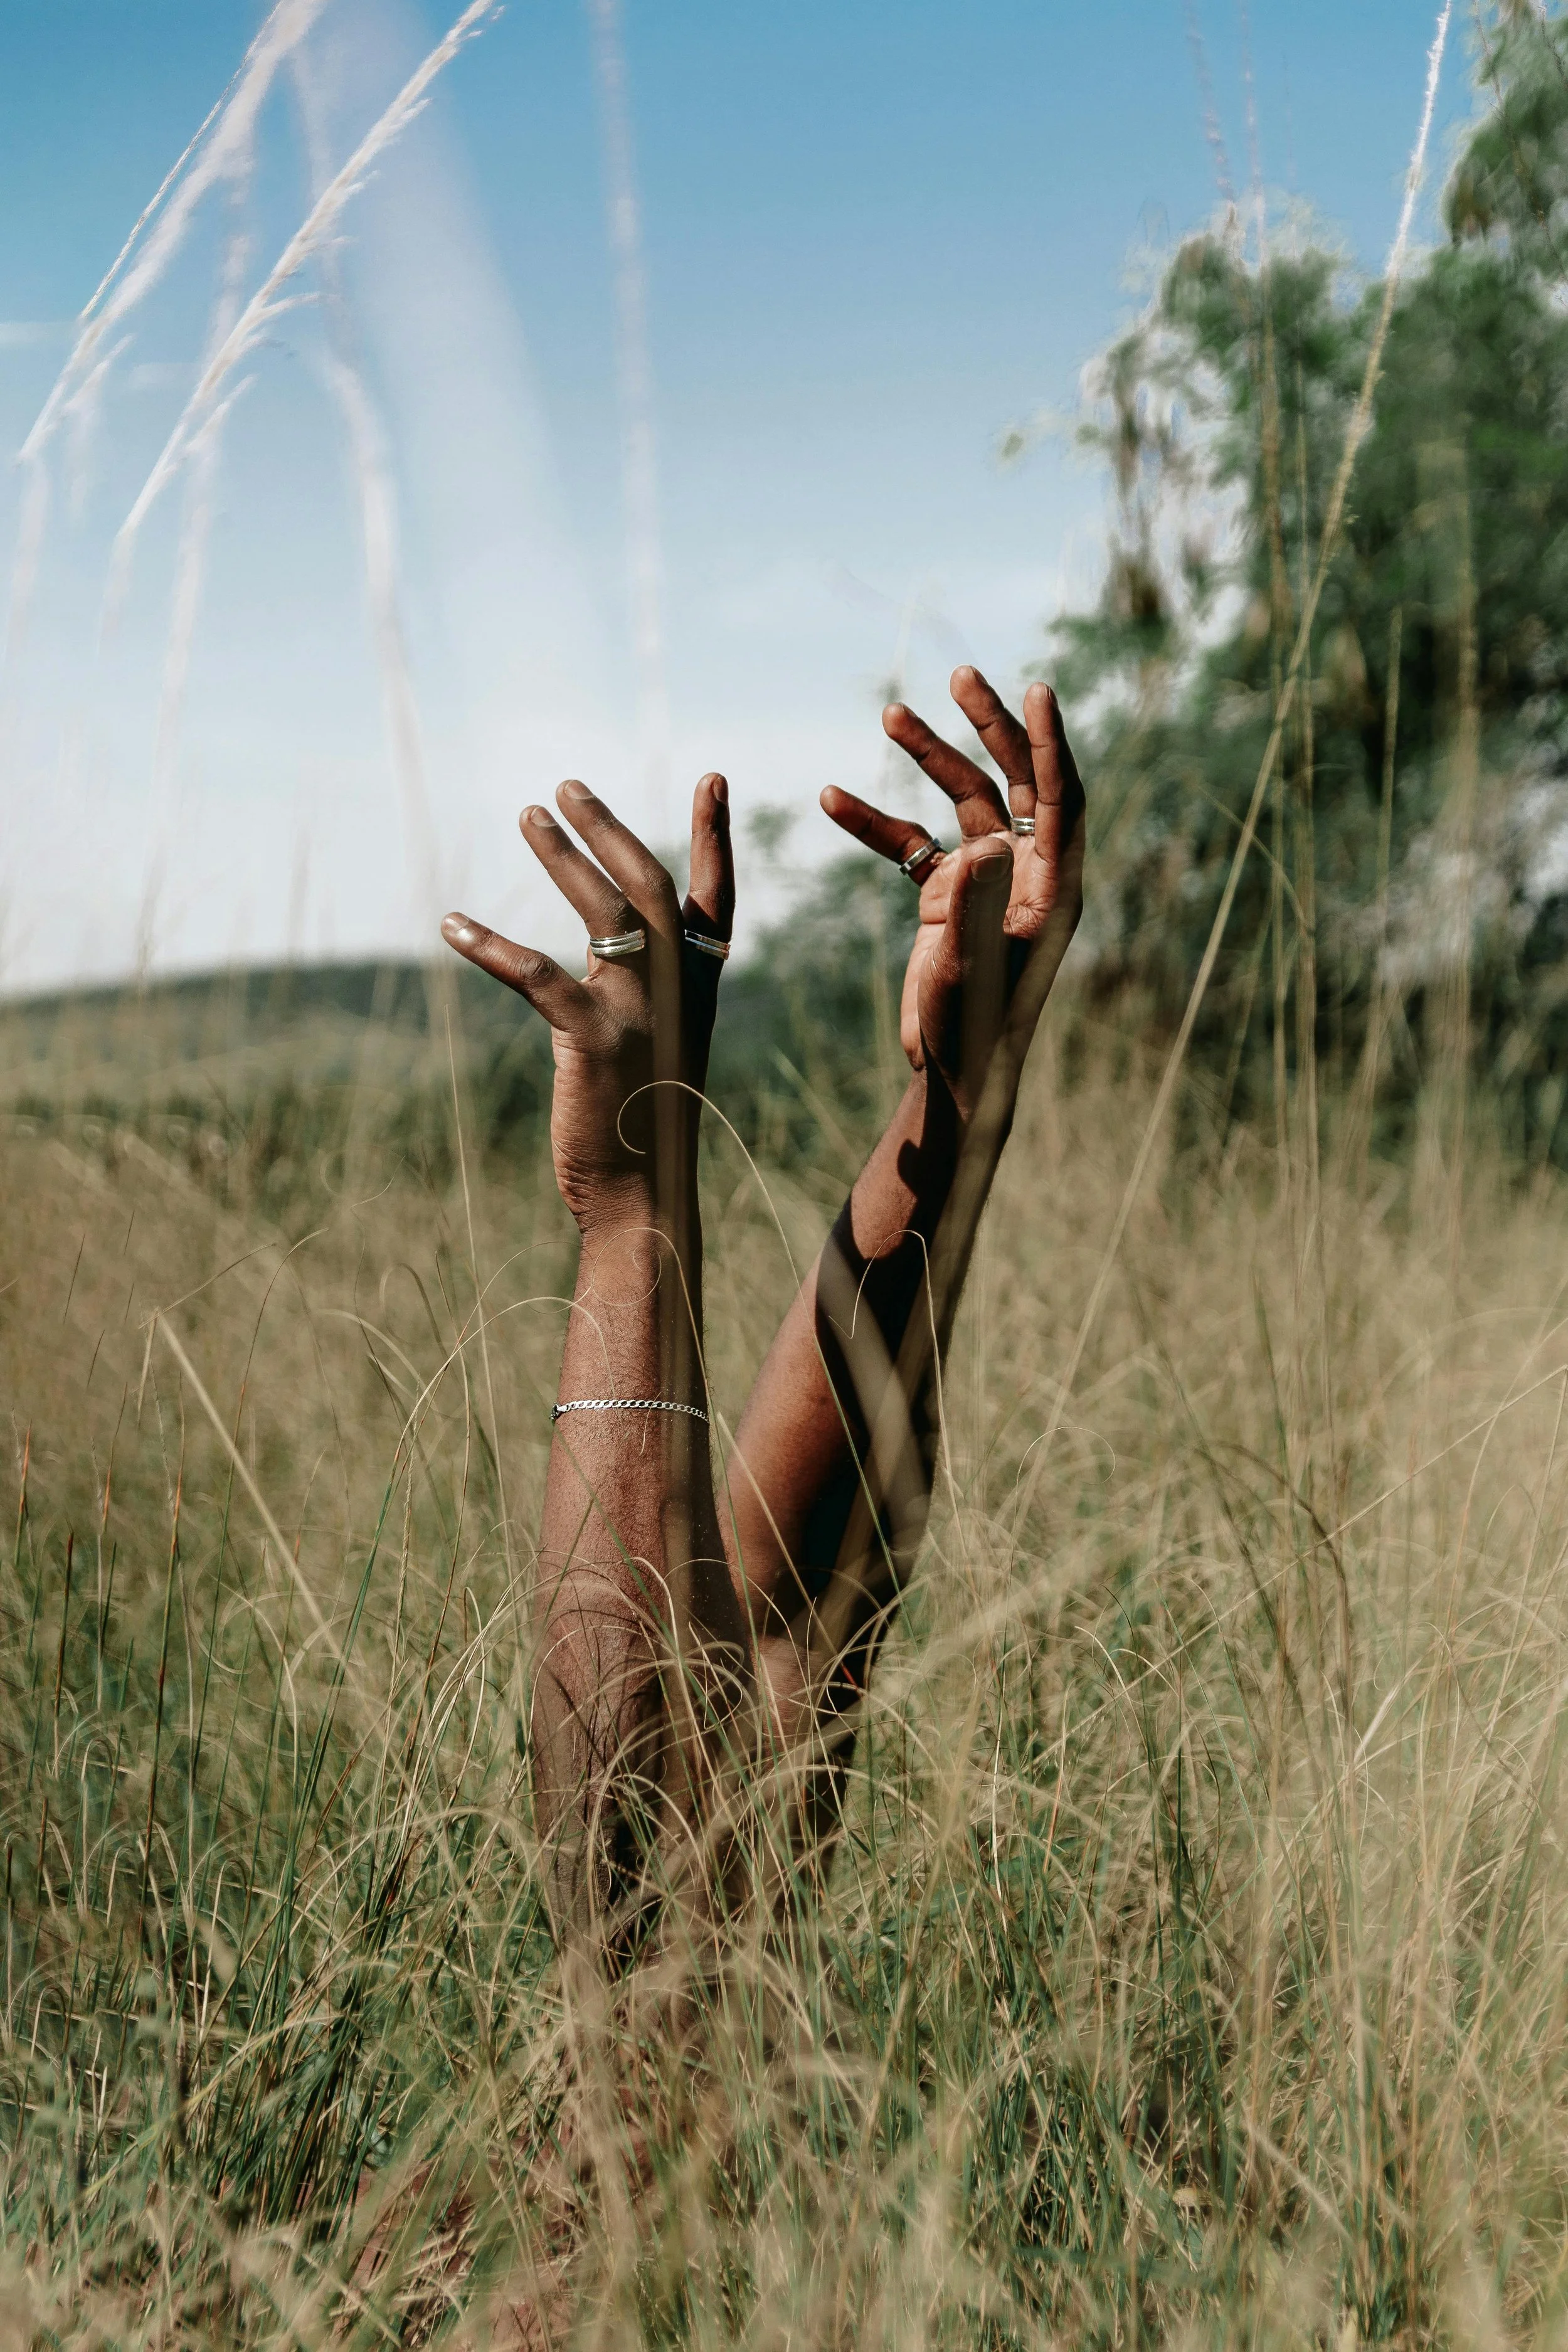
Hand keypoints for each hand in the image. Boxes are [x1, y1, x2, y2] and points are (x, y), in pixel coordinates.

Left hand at [441, 774, 732, 1228]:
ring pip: (603, 912)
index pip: (715, 897)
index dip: (714, 838)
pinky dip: (491, 945)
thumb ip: (653, 993)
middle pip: (649, 884)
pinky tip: (453, 924)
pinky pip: (537, 974)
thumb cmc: (645, 1125)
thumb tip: (624, 949)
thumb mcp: (662, 1047)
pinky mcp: (594, 1040)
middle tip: (567, 785)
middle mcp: (679, 990)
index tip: (710, 779)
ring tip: (528, 816)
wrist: (644, 1197)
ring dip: (562, 857)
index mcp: (699, 988)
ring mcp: (641, 1012)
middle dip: (610, 828)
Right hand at [820, 667, 1084, 1111]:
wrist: (947, 1074)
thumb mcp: (971, 969)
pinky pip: (914, 844)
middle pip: (1017, 782)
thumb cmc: (970, 1032)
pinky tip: (831, 799)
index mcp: (1053, 888)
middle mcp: (1027, 875)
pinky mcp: (948, 898)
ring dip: (929, 758)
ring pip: (964, 801)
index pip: (1062, 799)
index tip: (1037, 688)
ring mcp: (987, 882)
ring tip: (889, 713)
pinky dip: (877, 823)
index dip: (1050, 743)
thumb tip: (991, 842)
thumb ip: (981, 906)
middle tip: (961, 676)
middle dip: (989, 727)